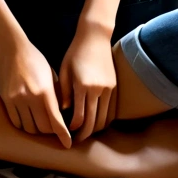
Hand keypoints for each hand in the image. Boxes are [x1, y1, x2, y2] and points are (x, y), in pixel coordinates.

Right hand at [0, 38, 69, 145]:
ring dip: (37, 130)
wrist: (13, 50)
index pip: (56, 121)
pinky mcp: (6, 101)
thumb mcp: (51, 76)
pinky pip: (16, 122)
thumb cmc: (36, 61)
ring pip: (28, 128)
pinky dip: (24, 125)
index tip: (68, 144)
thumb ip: (57, 96)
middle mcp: (30, 98)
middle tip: (54, 130)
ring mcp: (16, 100)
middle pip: (42, 128)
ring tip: (41, 126)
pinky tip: (29, 121)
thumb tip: (63, 116)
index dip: (63, 135)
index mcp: (45, 91)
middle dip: (50, 132)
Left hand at [59, 24, 117, 140]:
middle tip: (76, 140)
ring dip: (95, 129)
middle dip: (84, 134)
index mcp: (82, 86)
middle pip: (93, 122)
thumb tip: (63, 112)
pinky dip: (104, 120)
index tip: (67, 132)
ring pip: (104, 119)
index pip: (79, 117)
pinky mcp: (114, 87)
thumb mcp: (64, 70)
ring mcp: (108, 89)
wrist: (95, 36)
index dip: (73, 129)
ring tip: (86, 133)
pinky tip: (97, 122)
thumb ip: (63, 92)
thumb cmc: (75, 52)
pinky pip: (111, 110)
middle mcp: (98, 90)